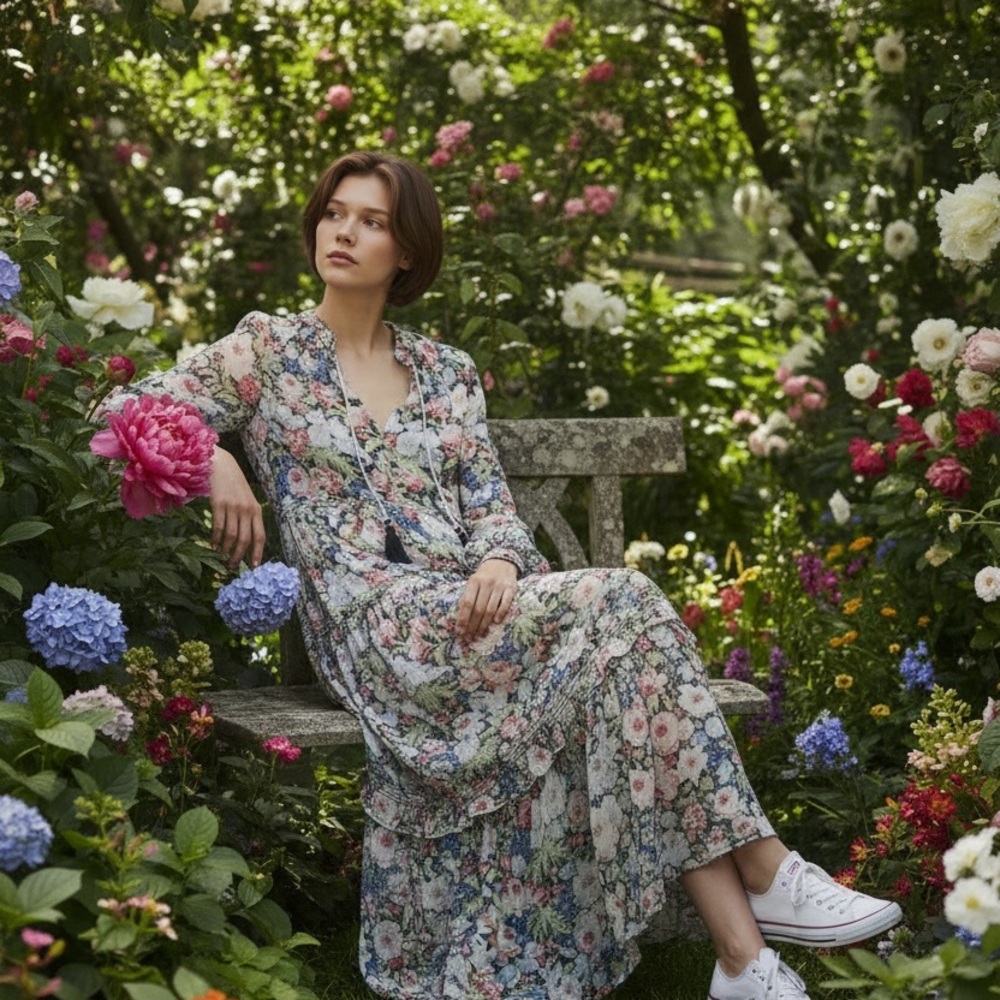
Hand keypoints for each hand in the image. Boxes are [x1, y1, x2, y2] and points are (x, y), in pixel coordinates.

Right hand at [210, 446, 264, 568]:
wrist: (222, 465)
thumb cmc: (235, 485)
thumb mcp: (247, 500)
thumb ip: (249, 516)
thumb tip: (247, 540)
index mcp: (257, 510)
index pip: (260, 536)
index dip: (257, 553)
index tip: (253, 566)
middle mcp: (247, 510)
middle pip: (245, 540)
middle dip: (238, 556)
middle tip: (231, 566)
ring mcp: (233, 507)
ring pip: (231, 536)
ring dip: (226, 549)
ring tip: (221, 556)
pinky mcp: (219, 504)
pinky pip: (219, 527)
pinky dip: (216, 538)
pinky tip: (213, 544)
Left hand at [456, 558, 517, 639]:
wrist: (502, 562)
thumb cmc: (484, 577)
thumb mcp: (473, 583)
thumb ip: (468, 598)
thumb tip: (460, 621)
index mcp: (474, 581)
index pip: (467, 603)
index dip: (463, 619)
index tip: (460, 632)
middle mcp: (486, 583)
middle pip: (478, 609)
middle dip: (473, 626)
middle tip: (470, 638)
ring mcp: (500, 585)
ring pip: (491, 609)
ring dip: (485, 625)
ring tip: (480, 635)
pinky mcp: (512, 587)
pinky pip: (506, 603)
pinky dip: (501, 614)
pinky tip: (496, 622)